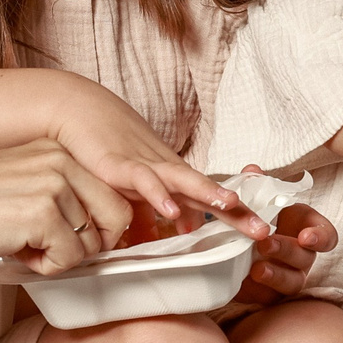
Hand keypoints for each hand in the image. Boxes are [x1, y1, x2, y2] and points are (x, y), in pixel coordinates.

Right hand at [0, 140, 132, 276]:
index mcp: (57, 150)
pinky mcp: (43, 215)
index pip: (112, 192)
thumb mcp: (21, 180)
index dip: (99, 225)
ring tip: (25, 246)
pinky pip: (69, 258)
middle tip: (56, 249)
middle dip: (92, 244)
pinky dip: (46, 267)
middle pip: (117, 216)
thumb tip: (95, 226)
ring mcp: (54, 186)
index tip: (79, 238)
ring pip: (92, 243)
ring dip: (62, 257)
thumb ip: (59, 192)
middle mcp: (61, 162)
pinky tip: (17, 252)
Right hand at [47, 75, 268, 239]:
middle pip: (207, 191)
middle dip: (236, 211)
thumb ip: (156, 212)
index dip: (236, 214)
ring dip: (207, 193)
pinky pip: (144, 182)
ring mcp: (146, 164)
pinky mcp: (120, 166)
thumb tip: (179, 231)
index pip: (211, 198)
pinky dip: (158, 196)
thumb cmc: (106, 149)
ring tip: (231, 206)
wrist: (78, 110)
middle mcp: (166, 169)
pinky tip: (171, 213)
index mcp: (172, 176)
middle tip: (263, 230)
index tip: (262, 231)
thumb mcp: (135, 188)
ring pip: (184, 180)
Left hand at [230, 168, 337, 308]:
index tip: (305, 236)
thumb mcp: (254, 201)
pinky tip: (241, 281)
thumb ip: (256, 186)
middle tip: (265, 243)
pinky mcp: (269, 295)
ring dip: (275, 275)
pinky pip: (267, 297)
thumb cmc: (254, 221)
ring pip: (291, 282)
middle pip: (304, 258)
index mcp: (306, 230)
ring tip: (256, 268)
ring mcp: (288, 277)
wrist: (231, 246)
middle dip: (286, 250)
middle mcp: (302, 256)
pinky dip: (255, 290)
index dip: (321, 237)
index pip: (327, 236)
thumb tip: (252, 171)